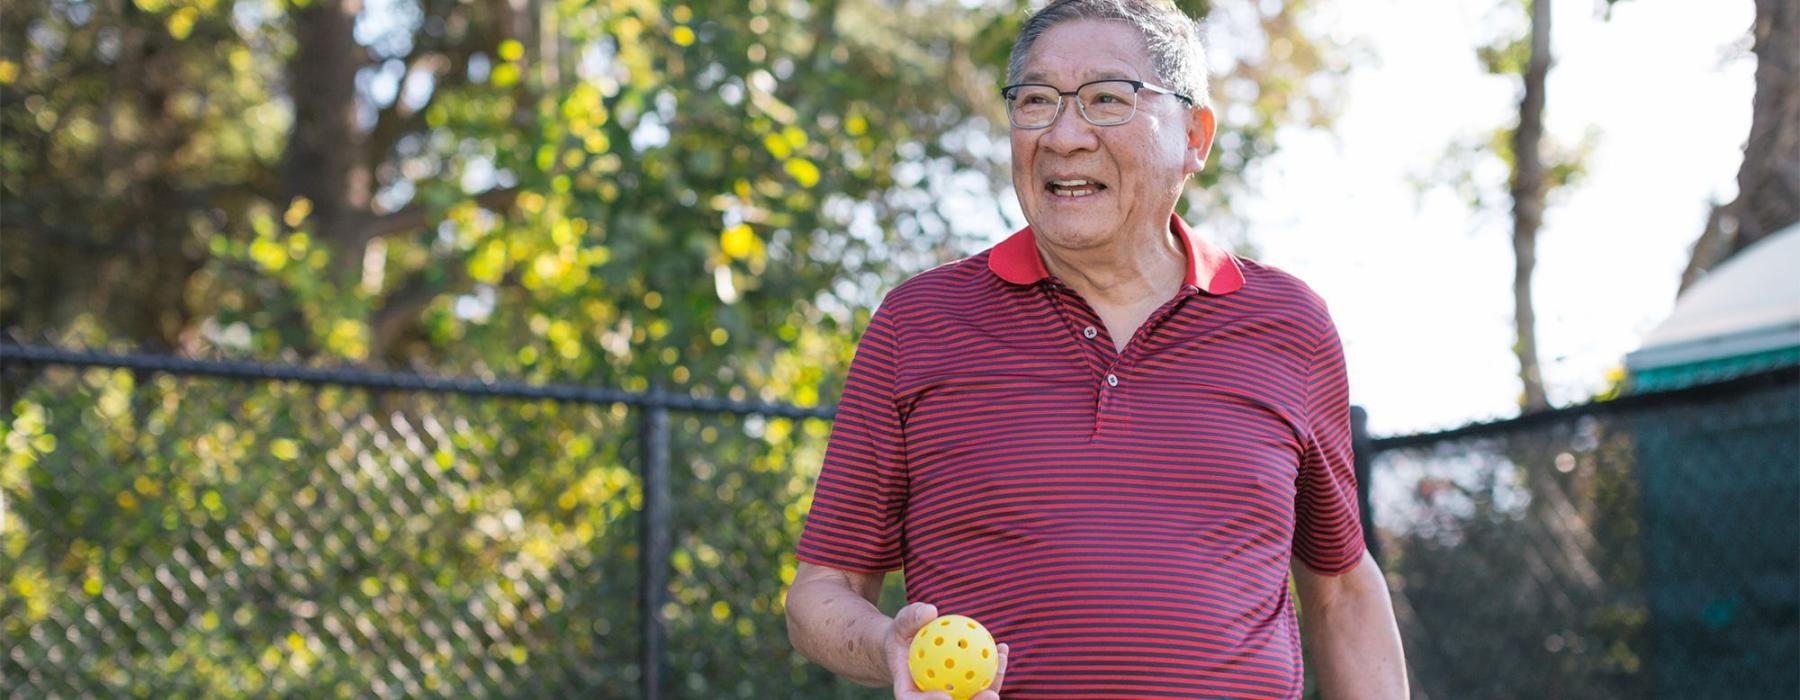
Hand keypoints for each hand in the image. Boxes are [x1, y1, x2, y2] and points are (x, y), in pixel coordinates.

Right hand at [884, 602, 1009, 699]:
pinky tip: (1003, 648)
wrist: (908, 643)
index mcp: (909, 692)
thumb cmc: (902, 634)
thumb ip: (912, 618)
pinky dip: (994, 667)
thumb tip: (930, 612)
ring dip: (993, 685)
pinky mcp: (965, 685)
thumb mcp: (901, 623)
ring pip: (973, 696)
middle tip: (991, 694)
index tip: (946, 697)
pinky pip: (982, 680)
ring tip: (1002, 660)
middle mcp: (932, 696)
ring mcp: (951, 692)